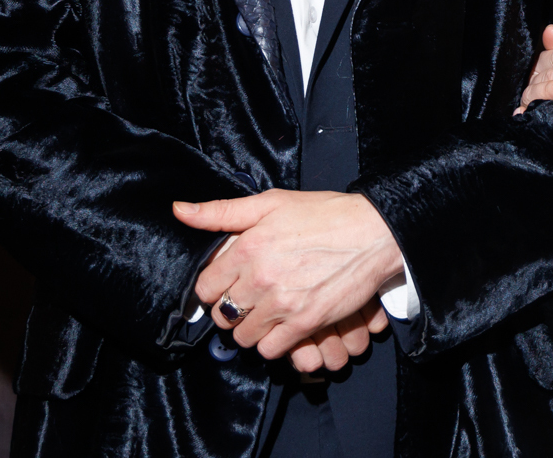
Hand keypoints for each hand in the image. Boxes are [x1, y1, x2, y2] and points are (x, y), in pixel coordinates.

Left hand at [173, 190, 403, 360]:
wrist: (373, 231)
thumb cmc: (324, 214)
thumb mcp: (271, 203)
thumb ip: (221, 211)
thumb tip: (179, 210)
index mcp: (247, 247)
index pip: (205, 287)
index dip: (214, 287)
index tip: (229, 284)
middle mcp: (260, 278)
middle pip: (223, 315)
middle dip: (232, 309)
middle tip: (249, 300)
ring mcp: (282, 303)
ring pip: (244, 336)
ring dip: (252, 329)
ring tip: (267, 314)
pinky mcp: (305, 323)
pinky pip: (270, 349)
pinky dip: (274, 343)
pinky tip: (283, 325)